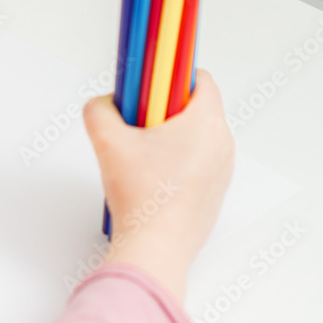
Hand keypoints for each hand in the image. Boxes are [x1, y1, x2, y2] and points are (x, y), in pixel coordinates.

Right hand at [82, 70, 235, 301]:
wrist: (155, 248)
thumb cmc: (142, 198)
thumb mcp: (107, 142)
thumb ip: (99, 110)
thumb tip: (103, 104)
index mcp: (206, 123)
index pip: (197, 78)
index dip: (168, 74)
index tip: (147, 82)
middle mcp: (222, 143)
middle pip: (192, 107)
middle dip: (160, 109)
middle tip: (133, 124)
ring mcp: (222, 170)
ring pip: (193, 136)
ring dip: (166, 136)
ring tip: (137, 155)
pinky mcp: (214, 192)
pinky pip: (195, 162)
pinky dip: (173, 161)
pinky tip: (147, 178)